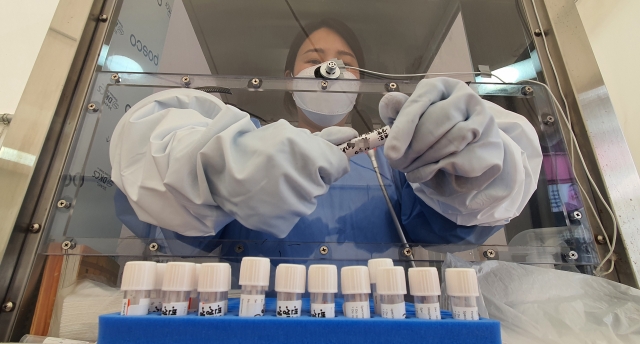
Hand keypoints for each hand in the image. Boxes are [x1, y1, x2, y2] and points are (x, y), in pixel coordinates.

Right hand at [111, 88, 357, 237]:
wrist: (218, 173)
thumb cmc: (255, 149)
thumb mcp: (288, 134)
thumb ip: (324, 138)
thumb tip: (352, 136)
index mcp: (304, 153)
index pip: (339, 164)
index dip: (327, 159)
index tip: (313, 157)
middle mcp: (301, 182)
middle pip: (325, 181)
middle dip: (312, 174)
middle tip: (287, 168)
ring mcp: (292, 207)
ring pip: (311, 199)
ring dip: (299, 191)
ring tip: (274, 182)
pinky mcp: (282, 225)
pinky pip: (296, 215)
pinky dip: (286, 207)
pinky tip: (269, 198)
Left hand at [379, 77, 541, 225]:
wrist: (467, 146)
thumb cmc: (429, 129)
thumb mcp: (409, 118)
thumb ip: (397, 111)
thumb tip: (392, 103)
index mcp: (440, 86)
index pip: (419, 104)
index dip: (403, 130)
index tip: (391, 154)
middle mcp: (465, 97)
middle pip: (438, 122)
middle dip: (415, 149)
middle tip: (400, 165)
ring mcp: (484, 119)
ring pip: (455, 141)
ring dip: (430, 161)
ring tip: (414, 171)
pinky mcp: (494, 144)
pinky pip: (469, 161)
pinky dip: (447, 173)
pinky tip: (435, 176)